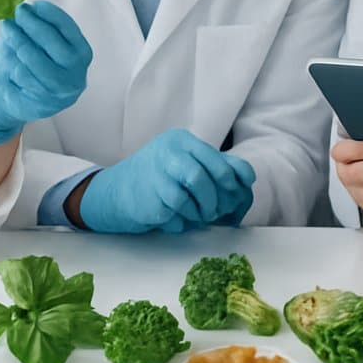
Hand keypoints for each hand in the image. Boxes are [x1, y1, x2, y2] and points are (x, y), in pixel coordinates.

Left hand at [0, 1, 92, 144]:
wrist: (11, 101)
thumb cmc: (28, 66)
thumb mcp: (38, 44)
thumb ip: (38, 28)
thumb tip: (27, 8)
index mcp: (81, 55)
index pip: (69, 30)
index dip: (52, 15)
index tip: (34, 4)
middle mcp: (76, 74)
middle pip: (54, 44)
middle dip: (33, 25)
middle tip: (18, 12)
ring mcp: (59, 92)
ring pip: (35, 60)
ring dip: (18, 40)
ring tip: (7, 28)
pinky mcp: (40, 104)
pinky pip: (22, 76)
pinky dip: (12, 62)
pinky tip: (8, 55)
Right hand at [77, 129, 255, 233]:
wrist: (115, 192)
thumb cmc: (158, 178)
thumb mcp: (184, 162)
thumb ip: (214, 166)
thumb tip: (247, 177)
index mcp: (180, 141)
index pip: (216, 158)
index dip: (230, 178)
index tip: (235, 191)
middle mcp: (167, 153)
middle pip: (203, 178)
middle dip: (215, 199)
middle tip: (216, 210)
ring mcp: (155, 175)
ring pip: (190, 197)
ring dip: (199, 212)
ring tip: (197, 215)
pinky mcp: (148, 199)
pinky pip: (176, 214)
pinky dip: (182, 221)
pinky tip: (177, 219)